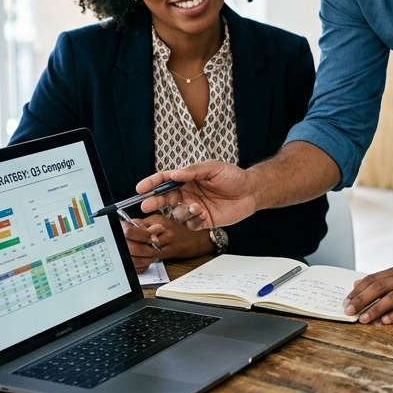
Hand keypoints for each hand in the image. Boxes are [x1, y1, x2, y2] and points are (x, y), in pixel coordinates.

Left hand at [120, 214, 214, 272]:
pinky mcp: (171, 250)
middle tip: (119, 250)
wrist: (198, 240)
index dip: (123, 231)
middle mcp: (161, 227)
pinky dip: (143, 262)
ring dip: (133, 255)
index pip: (134, 224)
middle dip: (126, 244)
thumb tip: (128, 229)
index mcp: (156, 219)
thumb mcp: (162, 224)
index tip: (118, 236)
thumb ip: (145, 226)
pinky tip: (138, 263)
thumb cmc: (179, 233)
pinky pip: (153, 257)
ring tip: (126, 258)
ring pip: (143, 247)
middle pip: (136, 235)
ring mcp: (167, 238)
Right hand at [135, 161, 258, 230]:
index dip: (152, 183)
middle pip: (165, 199)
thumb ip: (193, 171)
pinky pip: (191, 225)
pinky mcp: (204, 221)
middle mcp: (188, 194)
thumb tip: (174, 174)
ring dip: (183, 212)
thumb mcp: (213, 168)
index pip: (165, 180)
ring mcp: (195, 208)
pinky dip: (194, 221)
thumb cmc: (232, 176)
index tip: (141, 187)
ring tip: (196, 207)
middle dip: (154, 202)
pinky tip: (203, 214)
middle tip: (146, 205)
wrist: (251, 191)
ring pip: (178, 214)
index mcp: (188, 179)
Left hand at [342, 266, 392, 324]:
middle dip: (362, 300)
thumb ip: (380, 280)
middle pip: (379, 287)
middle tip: (349, 311)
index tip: (345, 302)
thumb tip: (356, 283)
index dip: (358, 291)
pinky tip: (386, 321)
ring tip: (364, 319)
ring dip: (376, 309)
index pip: (372, 279)